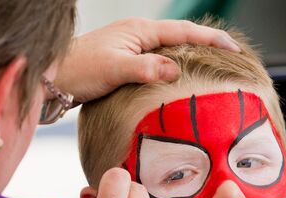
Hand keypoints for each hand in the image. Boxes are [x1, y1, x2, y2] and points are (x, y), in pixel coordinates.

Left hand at [56, 17, 240, 102]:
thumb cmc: (78, 70)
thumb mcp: (114, 69)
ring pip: (168, 50)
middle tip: (230, 58)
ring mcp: (131, 48)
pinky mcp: (125, 62)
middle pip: (180, 37)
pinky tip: (177, 79)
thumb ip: (145, 68)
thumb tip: (174, 69)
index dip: (211, 39)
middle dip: (206, 45)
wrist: (52, 76)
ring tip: (211, 69)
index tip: (233, 48)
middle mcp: (137, 35)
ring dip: (189, 57)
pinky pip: (156, 62)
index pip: (184, 32)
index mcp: (139, 31)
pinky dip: (171, 68)